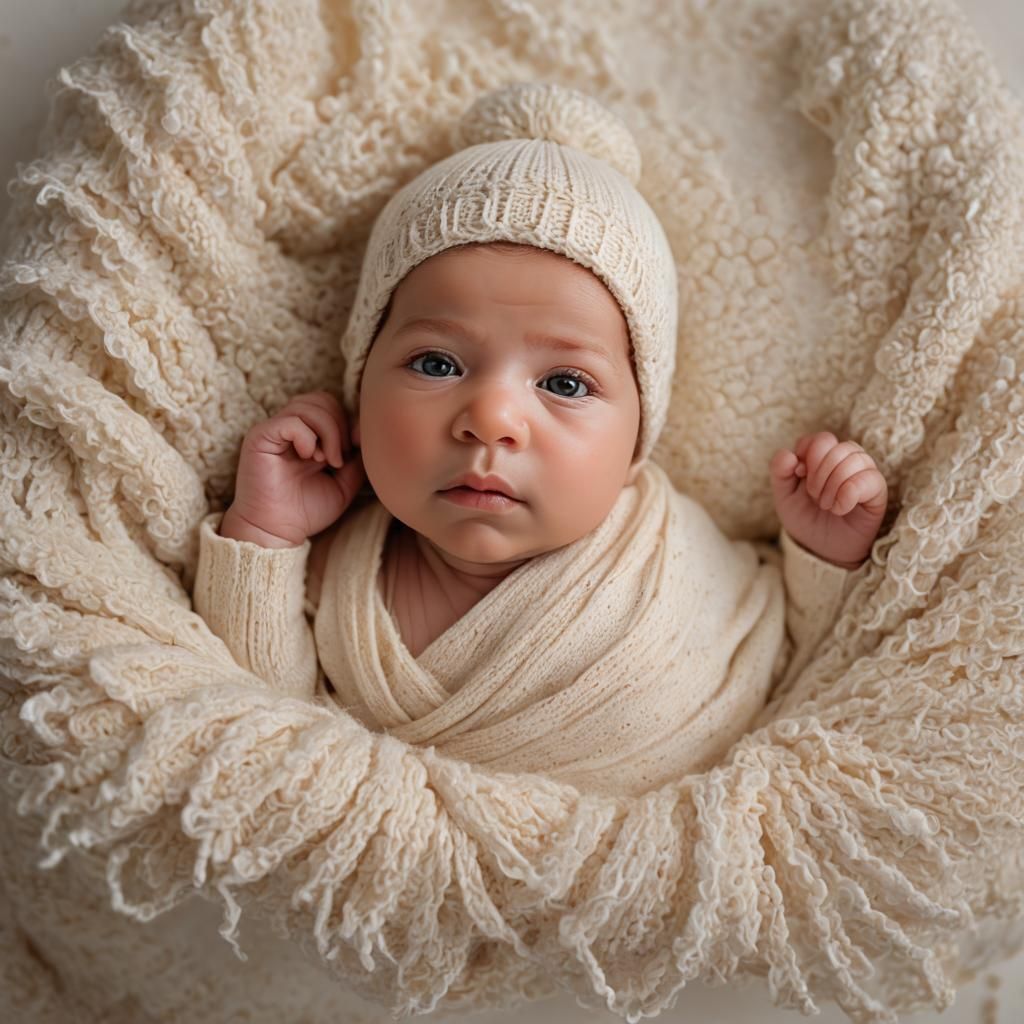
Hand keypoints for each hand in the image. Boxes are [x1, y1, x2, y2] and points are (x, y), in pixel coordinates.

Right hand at [221, 391, 365, 547]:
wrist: (277, 532)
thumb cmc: (306, 511)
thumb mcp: (343, 483)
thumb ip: (356, 459)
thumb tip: (365, 434)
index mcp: (307, 435)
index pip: (331, 406)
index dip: (349, 421)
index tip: (356, 447)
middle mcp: (289, 429)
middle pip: (322, 399)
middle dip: (339, 425)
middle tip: (339, 458)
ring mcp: (273, 431)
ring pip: (308, 406)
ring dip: (327, 432)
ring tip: (326, 460)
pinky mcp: (260, 438)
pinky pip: (291, 421)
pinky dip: (307, 437)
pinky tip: (309, 457)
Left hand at [769, 431, 887, 568]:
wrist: (821, 550)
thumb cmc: (805, 519)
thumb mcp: (784, 496)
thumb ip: (780, 472)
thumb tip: (789, 455)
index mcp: (824, 457)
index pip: (820, 439)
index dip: (807, 454)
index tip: (799, 474)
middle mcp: (846, 461)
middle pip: (836, 446)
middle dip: (818, 473)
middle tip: (814, 496)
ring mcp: (863, 474)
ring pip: (855, 458)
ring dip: (833, 484)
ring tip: (827, 505)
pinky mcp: (877, 492)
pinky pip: (871, 478)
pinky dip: (849, 493)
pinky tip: (840, 508)